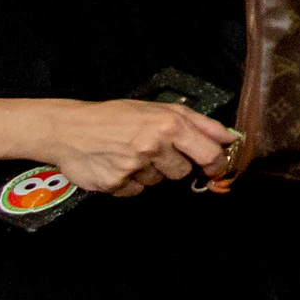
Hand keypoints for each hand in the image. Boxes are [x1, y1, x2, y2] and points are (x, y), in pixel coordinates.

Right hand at [43, 97, 234, 195]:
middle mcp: (154, 146)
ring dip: (148, 172)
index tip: (214, 167)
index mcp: (170, 125)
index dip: (216, 163)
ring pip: (158, 181)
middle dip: (174, 165)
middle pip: (182, 172)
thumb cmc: (116, 116)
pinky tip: (117, 165)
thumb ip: (199, 123)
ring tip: (130, 154)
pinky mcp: (116, 184)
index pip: (209, 153)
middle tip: (155, 151)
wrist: (70, 129)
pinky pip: (135, 191)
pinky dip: (128, 182)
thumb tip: (229, 137)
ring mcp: (134, 167)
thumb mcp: (161, 109)